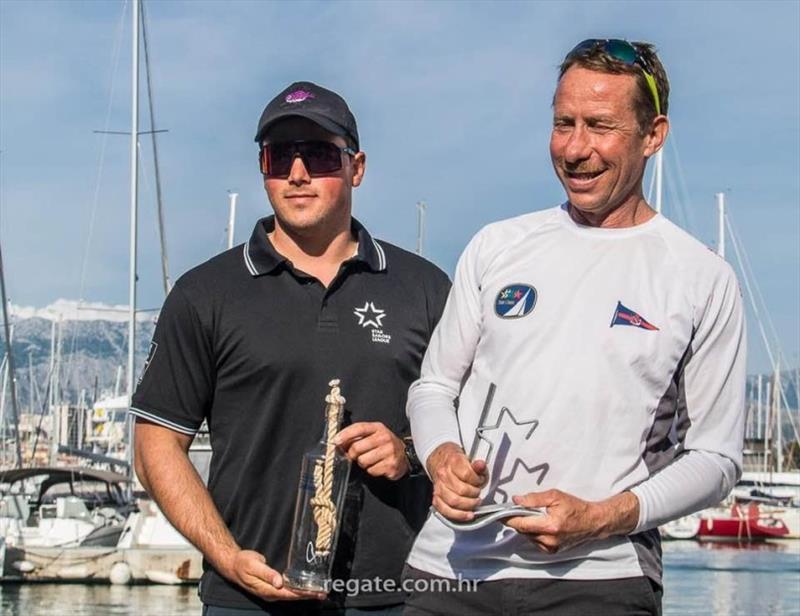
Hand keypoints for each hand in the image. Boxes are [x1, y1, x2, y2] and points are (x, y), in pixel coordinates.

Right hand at [221, 549, 325, 601]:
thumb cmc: (243, 563)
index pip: (289, 593)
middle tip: (323, 593)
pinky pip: (287, 591)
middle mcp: (270, 593)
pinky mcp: (271, 587)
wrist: (233, 565)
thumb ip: (267, 573)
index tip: (315, 592)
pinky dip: (297, 590)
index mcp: (266, 589)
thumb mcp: (254, 566)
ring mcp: (271, 591)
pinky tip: (304, 587)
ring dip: (304, 593)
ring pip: (290, 594)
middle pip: (292, 596)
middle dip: (308, 595)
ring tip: (318, 592)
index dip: (303, 593)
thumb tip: (279, 582)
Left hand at [334, 422, 408, 479]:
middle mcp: (385, 438)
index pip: (359, 428)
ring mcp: (389, 451)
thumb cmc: (384, 444)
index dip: (346, 434)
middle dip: (352, 454)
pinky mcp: (391, 465)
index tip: (336, 441)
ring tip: (370, 460)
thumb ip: (358, 436)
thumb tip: (339, 442)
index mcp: (378, 428)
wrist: (405, 455)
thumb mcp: (373, 434)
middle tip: (355, 455)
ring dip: (362, 463)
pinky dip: (371, 470)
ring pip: (363, 461)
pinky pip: (371, 471)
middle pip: (357, 447)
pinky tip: (378, 466)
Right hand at [426, 442, 487, 521]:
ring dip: (468, 505)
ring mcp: (438, 487)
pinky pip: (444, 510)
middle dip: (474, 494)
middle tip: (478, 493)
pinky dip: (457, 515)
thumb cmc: (456, 462)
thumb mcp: (469, 459)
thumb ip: (477, 465)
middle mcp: (443, 474)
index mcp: (453, 462)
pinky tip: (467, 515)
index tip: (481, 481)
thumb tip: (481, 465)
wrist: (440, 461)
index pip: (467, 474)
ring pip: (453, 501)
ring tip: (475, 503)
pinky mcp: (436, 498)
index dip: (477, 480)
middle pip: (461, 490)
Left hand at [504, 490, 638, 553]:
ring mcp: (551, 547)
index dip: (508, 518)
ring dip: (525, 526)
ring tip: (532, 515)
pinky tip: (540, 524)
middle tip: (515, 509)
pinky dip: (533, 533)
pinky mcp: (553, 550)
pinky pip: (535, 541)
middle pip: (523, 531)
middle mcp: (549, 540)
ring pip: (528, 536)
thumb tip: (516, 500)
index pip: (521, 524)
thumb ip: (534, 498)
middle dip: (517, 520)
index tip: (499, 513)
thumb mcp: (555, 496)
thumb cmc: (575, 507)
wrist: (593, 522)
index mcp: (550, 526)